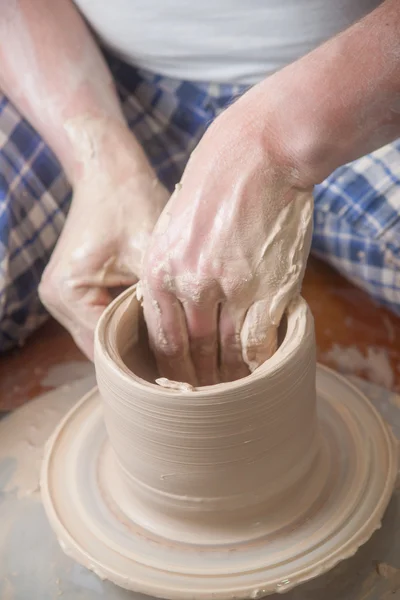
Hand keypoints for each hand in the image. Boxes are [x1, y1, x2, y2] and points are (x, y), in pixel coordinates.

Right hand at [39, 122, 168, 357]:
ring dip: (132, 343)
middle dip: (137, 358)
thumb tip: (184, 344)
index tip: (176, 377)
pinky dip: (126, 325)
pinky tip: (156, 330)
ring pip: (102, 337)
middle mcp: (58, 300)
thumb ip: (157, 299)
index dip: (141, 364)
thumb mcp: (149, 252)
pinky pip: (103, 319)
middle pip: (100, 349)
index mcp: (69, 293)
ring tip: (171, 355)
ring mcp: (65, 295)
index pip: (105, 349)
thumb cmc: (130, 201)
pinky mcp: (78, 287)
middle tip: (179, 371)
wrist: (109, 168)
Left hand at [142, 98, 312, 385]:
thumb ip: (171, 273)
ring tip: (232, 391)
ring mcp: (227, 289)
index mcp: (157, 271)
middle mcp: (188, 284)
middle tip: (206, 399)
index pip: (160, 338)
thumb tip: (180, 311)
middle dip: (198, 379)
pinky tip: (259, 369)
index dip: (171, 368)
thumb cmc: (214, 186)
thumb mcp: (173, 227)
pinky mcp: (264, 289)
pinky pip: (257, 343)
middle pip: (190, 352)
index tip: (181, 383)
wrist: (257, 151)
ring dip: (228, 376)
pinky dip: (257, 361)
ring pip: (224, 352)